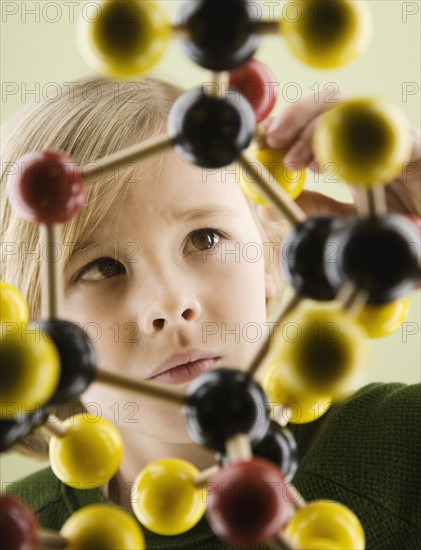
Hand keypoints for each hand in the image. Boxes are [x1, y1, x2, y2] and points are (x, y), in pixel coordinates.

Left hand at [260, 90, 420, 217]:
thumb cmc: (388, 224)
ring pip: (355, 111)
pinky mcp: (418, 149)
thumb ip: (309, 208)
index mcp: (351, 148)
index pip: (316, 120)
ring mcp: (393, 140)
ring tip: (298, 162)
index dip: (287, 122)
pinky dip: (360, 146)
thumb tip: (265, 207)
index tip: (262, 139)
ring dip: (319, 129)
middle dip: (296, 116)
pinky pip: (391, 136)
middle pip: (332, 103)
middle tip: (273, 141)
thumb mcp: (339, 219)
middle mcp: (370, 137)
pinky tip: (337, 166)